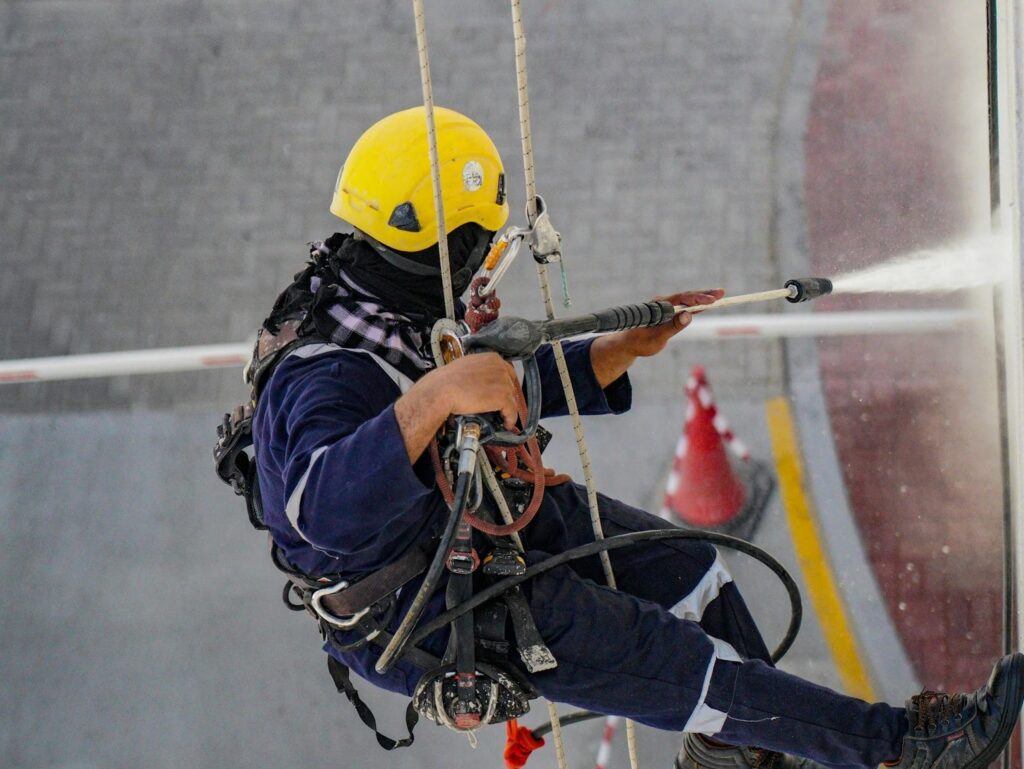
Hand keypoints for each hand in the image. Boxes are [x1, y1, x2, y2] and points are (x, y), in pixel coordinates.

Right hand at [430, 352, 520, 429]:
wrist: (442, 389)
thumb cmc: (447, 379)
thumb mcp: (467, 365)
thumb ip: (479, 370)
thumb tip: (481, 380)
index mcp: (492, 358)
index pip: (508, 372)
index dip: (506, 385)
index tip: (504, 393)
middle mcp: (500, 368)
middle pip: (511, 386)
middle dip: (507, 397)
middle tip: (502, 407)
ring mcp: (503, 382)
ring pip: (512, 399)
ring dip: (508, 409)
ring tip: (503, 418)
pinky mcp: (502, 397)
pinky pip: (512, 411)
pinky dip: (510, 419)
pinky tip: (506, 424)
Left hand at [590, 288, 723, 386]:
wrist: (627, 343)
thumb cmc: (640, 342)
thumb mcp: (656, 338)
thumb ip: (672, 327)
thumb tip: (689, 315)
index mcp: (658, 306)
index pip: (680, 299)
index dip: (696, 299)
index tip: (710, 300)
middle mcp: (662, 303)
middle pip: (686, 296)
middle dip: (704, 294)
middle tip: (721, 293)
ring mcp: (665, 307)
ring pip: (687, 300)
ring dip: (703, 298)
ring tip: (720, 295)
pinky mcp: (668, 312)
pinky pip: (685, 307)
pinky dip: (697, 305)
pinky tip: (708, 304)